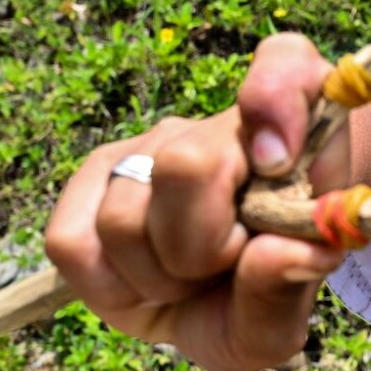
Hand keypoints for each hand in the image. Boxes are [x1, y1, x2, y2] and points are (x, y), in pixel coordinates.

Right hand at [43, 33, 351, 370]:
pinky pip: (72, 240)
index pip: (286, 66)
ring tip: (188, 278)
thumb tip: (278, 252)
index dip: (275, 104)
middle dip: (201, 250)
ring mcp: (151, 143)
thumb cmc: (265, 292)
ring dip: (158, 276)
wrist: (221, 304)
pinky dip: (107, 284)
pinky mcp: (92, 177)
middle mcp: (218, 124)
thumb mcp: (291, 301)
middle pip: (186, 165)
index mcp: (298, 132)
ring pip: (123, 218)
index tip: (277, 164)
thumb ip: (292, 280)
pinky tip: (143, 279)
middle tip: (223, 267)